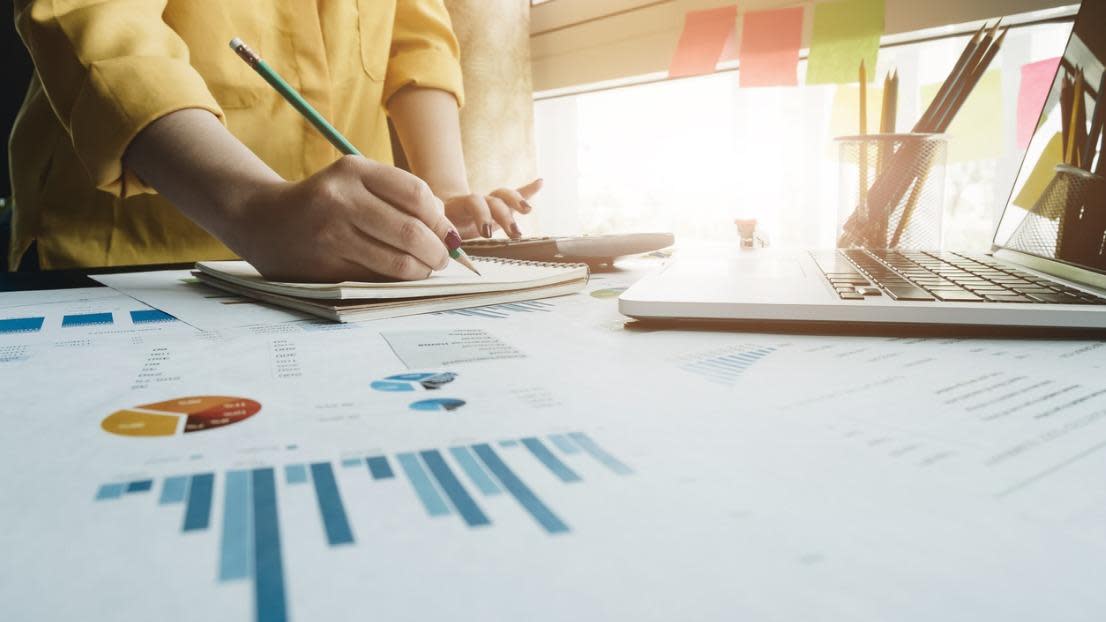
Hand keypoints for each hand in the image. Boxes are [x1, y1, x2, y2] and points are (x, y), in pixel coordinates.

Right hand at [230, 156, 455, 281]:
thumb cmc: (323, 202)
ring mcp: (330, 235)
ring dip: (421, 271)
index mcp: (353, 170)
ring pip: (397, 262)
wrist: (260, 219)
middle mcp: (340, 199)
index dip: (441, 220)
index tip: (449, 234)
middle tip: (442, 259)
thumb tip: (447, 227)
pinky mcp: (324, 266)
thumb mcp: (354, 181)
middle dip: (437, 251)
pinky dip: (396, 282)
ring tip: (425, 269)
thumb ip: (397, 195)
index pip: (416, 194)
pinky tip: (399, 277)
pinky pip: (375, 279)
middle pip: (411, 231)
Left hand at [442, 178, 542, 238]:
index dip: (481, 215)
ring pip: (505, 197)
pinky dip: (528, 192)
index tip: (485, 233)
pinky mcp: (500, 207)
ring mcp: (489, 202)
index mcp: (460, 205)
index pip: (474, 203)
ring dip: (519, 202)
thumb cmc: (439, 226)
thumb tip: (443, 245)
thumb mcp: (436, 230)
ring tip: (529, 210)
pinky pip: (514, 197)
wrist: (440, 212)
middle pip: (494, 201)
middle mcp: (478, 200)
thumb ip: (441, 236)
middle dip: (505, 216)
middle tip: (514, 234)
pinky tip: (541, 183)